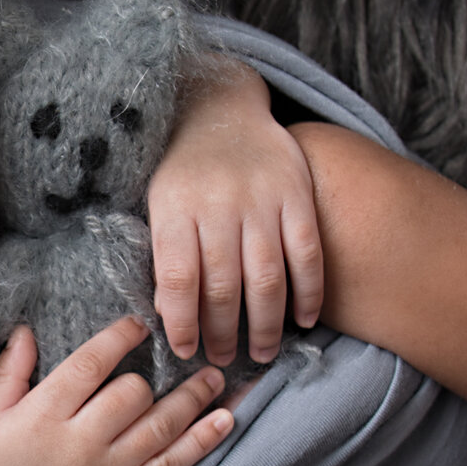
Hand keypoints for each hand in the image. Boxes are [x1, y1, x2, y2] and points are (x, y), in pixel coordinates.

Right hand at [0, 318, 232, 465]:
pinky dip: (201, 443)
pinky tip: (224, 421)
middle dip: (153, 373)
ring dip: (194, 398)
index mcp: (41, 417)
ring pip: (161, 426)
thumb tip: (26, 330)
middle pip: (131, 393)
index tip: (138, 324)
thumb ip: (11, 375)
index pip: (90, 363)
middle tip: (176, 354)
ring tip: (215, 377)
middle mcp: (79, 444)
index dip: (120, 337)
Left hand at [146, 54, 323, 366]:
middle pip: (223, 286)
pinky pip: (307, 252)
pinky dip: (308, 291)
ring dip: (266, 324)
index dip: (182, 324)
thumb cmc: (182, 169)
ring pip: (266, 277)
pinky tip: (305, 319)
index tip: (186, 350)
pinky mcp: (296, 193)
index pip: (177, 280)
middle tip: (223, 359)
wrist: (219, 106)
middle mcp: (218, 204)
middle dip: (223, 333)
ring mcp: (261, 199)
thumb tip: (169, 315)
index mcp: (174, 208)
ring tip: (262, 352)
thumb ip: (165, 253)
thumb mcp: (158, 202)